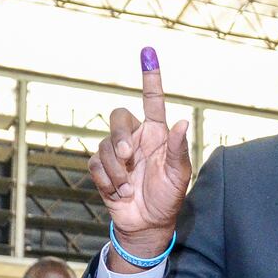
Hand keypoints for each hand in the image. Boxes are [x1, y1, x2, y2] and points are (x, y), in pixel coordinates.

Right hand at [87, 49, 192, 266]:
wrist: (147, 225)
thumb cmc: (168, 198)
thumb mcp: (179, 176)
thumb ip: (178, 150)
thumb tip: (182, 122)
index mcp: (157, 134)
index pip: (152, 101)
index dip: (150, 77)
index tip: (148, 52)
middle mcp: (135, 139)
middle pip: (118, 118)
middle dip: (119, 136)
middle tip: (128, 156)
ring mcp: (117, 154)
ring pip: (104, 145)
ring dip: (116, 170)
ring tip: (128, 187)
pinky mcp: (102, 169)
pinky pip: (95, 165)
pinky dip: (107, 180)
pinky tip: (119, 192)